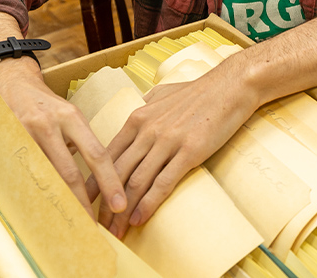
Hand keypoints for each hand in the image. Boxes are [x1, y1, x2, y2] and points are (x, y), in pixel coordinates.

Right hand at [0, 59, 127, 217]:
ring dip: (58, 203)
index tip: (119, 205)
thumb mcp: (69, 114)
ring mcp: (24, 136)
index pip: (97, 154)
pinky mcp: (4, 145)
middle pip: (70, 173)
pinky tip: (42, 210)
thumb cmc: (45, 103)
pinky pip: (22, 177)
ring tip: (70, 223)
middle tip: (95, 226)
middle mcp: (49, 125)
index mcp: (72, 117)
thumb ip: (81, 141)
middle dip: (84, 202)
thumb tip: (95, 177)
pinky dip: (34, 195)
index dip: (109, 182)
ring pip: (45, 178)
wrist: (9, 82)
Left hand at [97, 61, 259, 237]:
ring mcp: (168, 141)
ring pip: (136, 182)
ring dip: (122, 211)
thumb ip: (147, 103)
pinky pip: (163, 183)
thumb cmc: (201, 91)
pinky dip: (148, 204)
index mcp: (138, 118)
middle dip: (103, 204)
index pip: (106, 156)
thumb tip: (139, 108)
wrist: (232, 85)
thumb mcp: (165, 93)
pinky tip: (139, 219)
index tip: (84, 202)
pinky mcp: (190, 151)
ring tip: (115, 231)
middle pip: (116, 173)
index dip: (93, 183)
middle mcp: (148, 130)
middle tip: (95, 226)